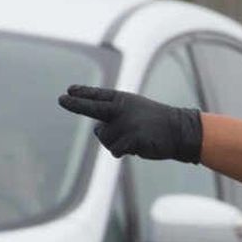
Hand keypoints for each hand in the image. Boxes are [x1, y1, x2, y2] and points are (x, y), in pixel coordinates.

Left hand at [57, 85, 202, 162]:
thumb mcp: (136, 113)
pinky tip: (137, 146)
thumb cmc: (156, 124)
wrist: (180, 132)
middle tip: (61, 99)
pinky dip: (123, 151)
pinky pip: (116, 150)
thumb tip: (97, 130)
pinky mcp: (132, 138)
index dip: (83, 93)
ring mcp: (126, 123)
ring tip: (134, 139)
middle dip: (76, 104)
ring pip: (104, 138)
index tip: (69, 91)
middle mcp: (122, 109)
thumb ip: (115, 117)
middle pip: (93, 108)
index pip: (99, 96)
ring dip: (114, 143)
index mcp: (123, 100)